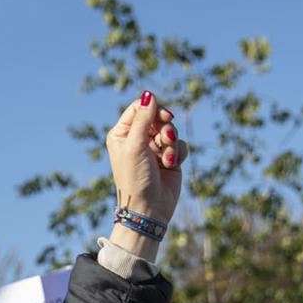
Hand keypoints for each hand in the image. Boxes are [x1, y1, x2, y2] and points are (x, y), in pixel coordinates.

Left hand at [105, 89, 188, 229]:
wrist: (149, 208)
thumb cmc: (135, 178)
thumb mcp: (135, 145)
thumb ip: (143, 118)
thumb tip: (149, 94)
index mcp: (122, 133)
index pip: (140, 107)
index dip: (154, 109)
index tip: (164, 117)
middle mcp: (137, 139)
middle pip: (158, 116)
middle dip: (165, 127)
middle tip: (166, 137)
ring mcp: (153, 149)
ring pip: (171, 130)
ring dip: (172, 143)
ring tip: (166, 158)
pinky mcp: (169, 159)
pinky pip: (180, 145)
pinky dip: (178, 153)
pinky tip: (171, 166)